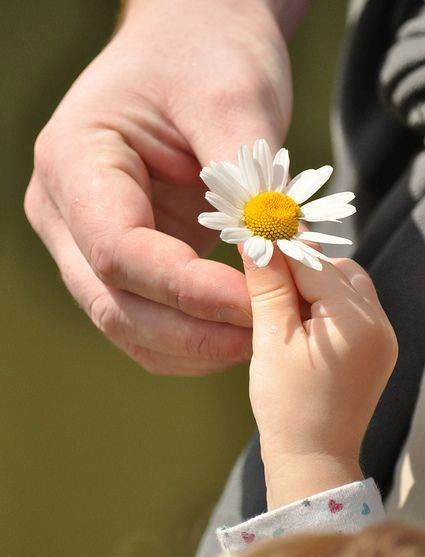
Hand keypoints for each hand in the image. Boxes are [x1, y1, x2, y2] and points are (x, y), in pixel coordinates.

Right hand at [24, 0, 293, 375]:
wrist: (188, 43)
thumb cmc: (203, 56)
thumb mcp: (232, 99)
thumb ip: (248, 184)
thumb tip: (277, 261)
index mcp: (73, 162)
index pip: (118, 249)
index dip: (187, 289)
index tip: (254, 302)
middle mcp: (64, 211)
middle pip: (113, 301)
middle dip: (192, 332)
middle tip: (263, 336)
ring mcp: (86, 241)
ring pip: (125, 323)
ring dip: (191, 347)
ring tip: (257, 340)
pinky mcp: (120, 259)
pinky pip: (143, 319)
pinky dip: (187, 340)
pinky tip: (234, 334)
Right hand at [243, 248, 397, 508]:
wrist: (313, 460)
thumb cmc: (287, 407)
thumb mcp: (272, 340)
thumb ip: (268, 285)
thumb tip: (257, 240)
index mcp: (355, 320)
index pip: (314, 262)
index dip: (280, 247)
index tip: (253, 232)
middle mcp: (379, 323)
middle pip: (334, 269)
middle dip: (297, 268)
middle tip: (264, 280)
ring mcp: (383, 337)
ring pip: (345, 285)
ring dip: (313, 285)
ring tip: (282, 309)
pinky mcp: (376, 349)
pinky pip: (351, 309)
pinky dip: (325, 305)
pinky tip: (300, 323)